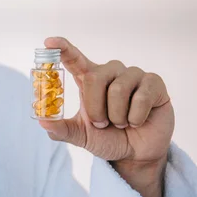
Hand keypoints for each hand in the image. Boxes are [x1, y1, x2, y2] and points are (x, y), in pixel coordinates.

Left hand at [38, 38, 173, 196]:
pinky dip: (136, 117)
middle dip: (95, 108)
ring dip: (117, 115)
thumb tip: (42, 121)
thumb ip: (61, 129)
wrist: (135, 154)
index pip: (74, 59)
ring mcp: (133, 75)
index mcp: (89, 80)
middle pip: (94, 78)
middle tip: (102, 124)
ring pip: (118, 89)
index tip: (49, 42)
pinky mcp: (154, 82)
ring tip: (121, 123)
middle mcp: (110, 72)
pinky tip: (138, 121)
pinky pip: (141, 97)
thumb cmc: (107, 138)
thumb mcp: (80, 135)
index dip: (63, 48)